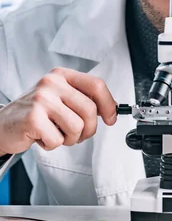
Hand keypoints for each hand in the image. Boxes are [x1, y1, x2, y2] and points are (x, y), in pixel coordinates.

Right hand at [0, 68, 116, 155]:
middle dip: (88, 129)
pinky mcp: (33, 118)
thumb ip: (83, 99)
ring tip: (55, 133)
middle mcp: (52, 83)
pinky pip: (58, 140)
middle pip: (90, 109)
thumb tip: (112, 109)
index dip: (108, 104)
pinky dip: (52, 145)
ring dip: (69, 139)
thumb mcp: (60, 98)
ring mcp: (42, 99)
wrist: (2, 124)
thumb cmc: (35, 113)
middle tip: (77, 134)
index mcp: (61, 75)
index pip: (96, 85)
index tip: (111, 118)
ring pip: (77, 127)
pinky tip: (41, 136)